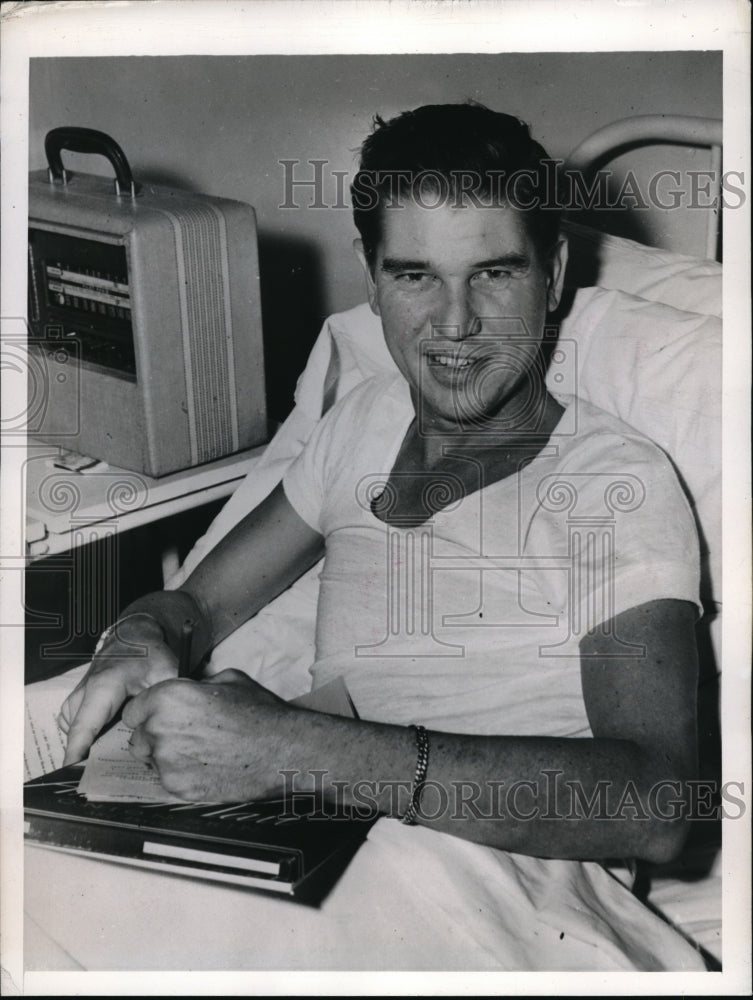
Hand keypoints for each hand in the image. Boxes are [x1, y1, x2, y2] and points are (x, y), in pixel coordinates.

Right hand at [60, 614, 178, 764]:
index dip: (77, 750)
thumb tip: (166, 729)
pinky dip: (83, 733)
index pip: (85, 724)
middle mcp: (86, 691)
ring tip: (103, 761)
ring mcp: (80, 694)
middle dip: (82, 755)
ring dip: (84, 743)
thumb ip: (165, 702)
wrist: (136, 634)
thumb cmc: (150, 653)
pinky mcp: (81, 697)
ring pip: (73, 726)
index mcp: (105, 686)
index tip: (72, 772)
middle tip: (97, 778)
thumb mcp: (166, 674)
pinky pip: (74, 721)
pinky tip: (101, 742)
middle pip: (76, 731)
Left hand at [121, 669, 295, 802]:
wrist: (282, 749)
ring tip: (198, 751)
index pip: (133, 711)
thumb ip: (195, 686)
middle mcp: (161, 728)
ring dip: (166, 757)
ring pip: (151, 760)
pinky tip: (206, 765)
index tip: (156, 717)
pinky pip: (167, 779)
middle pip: (138, 737)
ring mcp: (167, 761)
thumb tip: (187, 691)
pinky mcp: (179, 787)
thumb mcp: (227, 680)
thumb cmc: (259, 714)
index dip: (147, 713)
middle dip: (155, 736)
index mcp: (169, 697)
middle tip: (183, 735)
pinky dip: (181, 774)